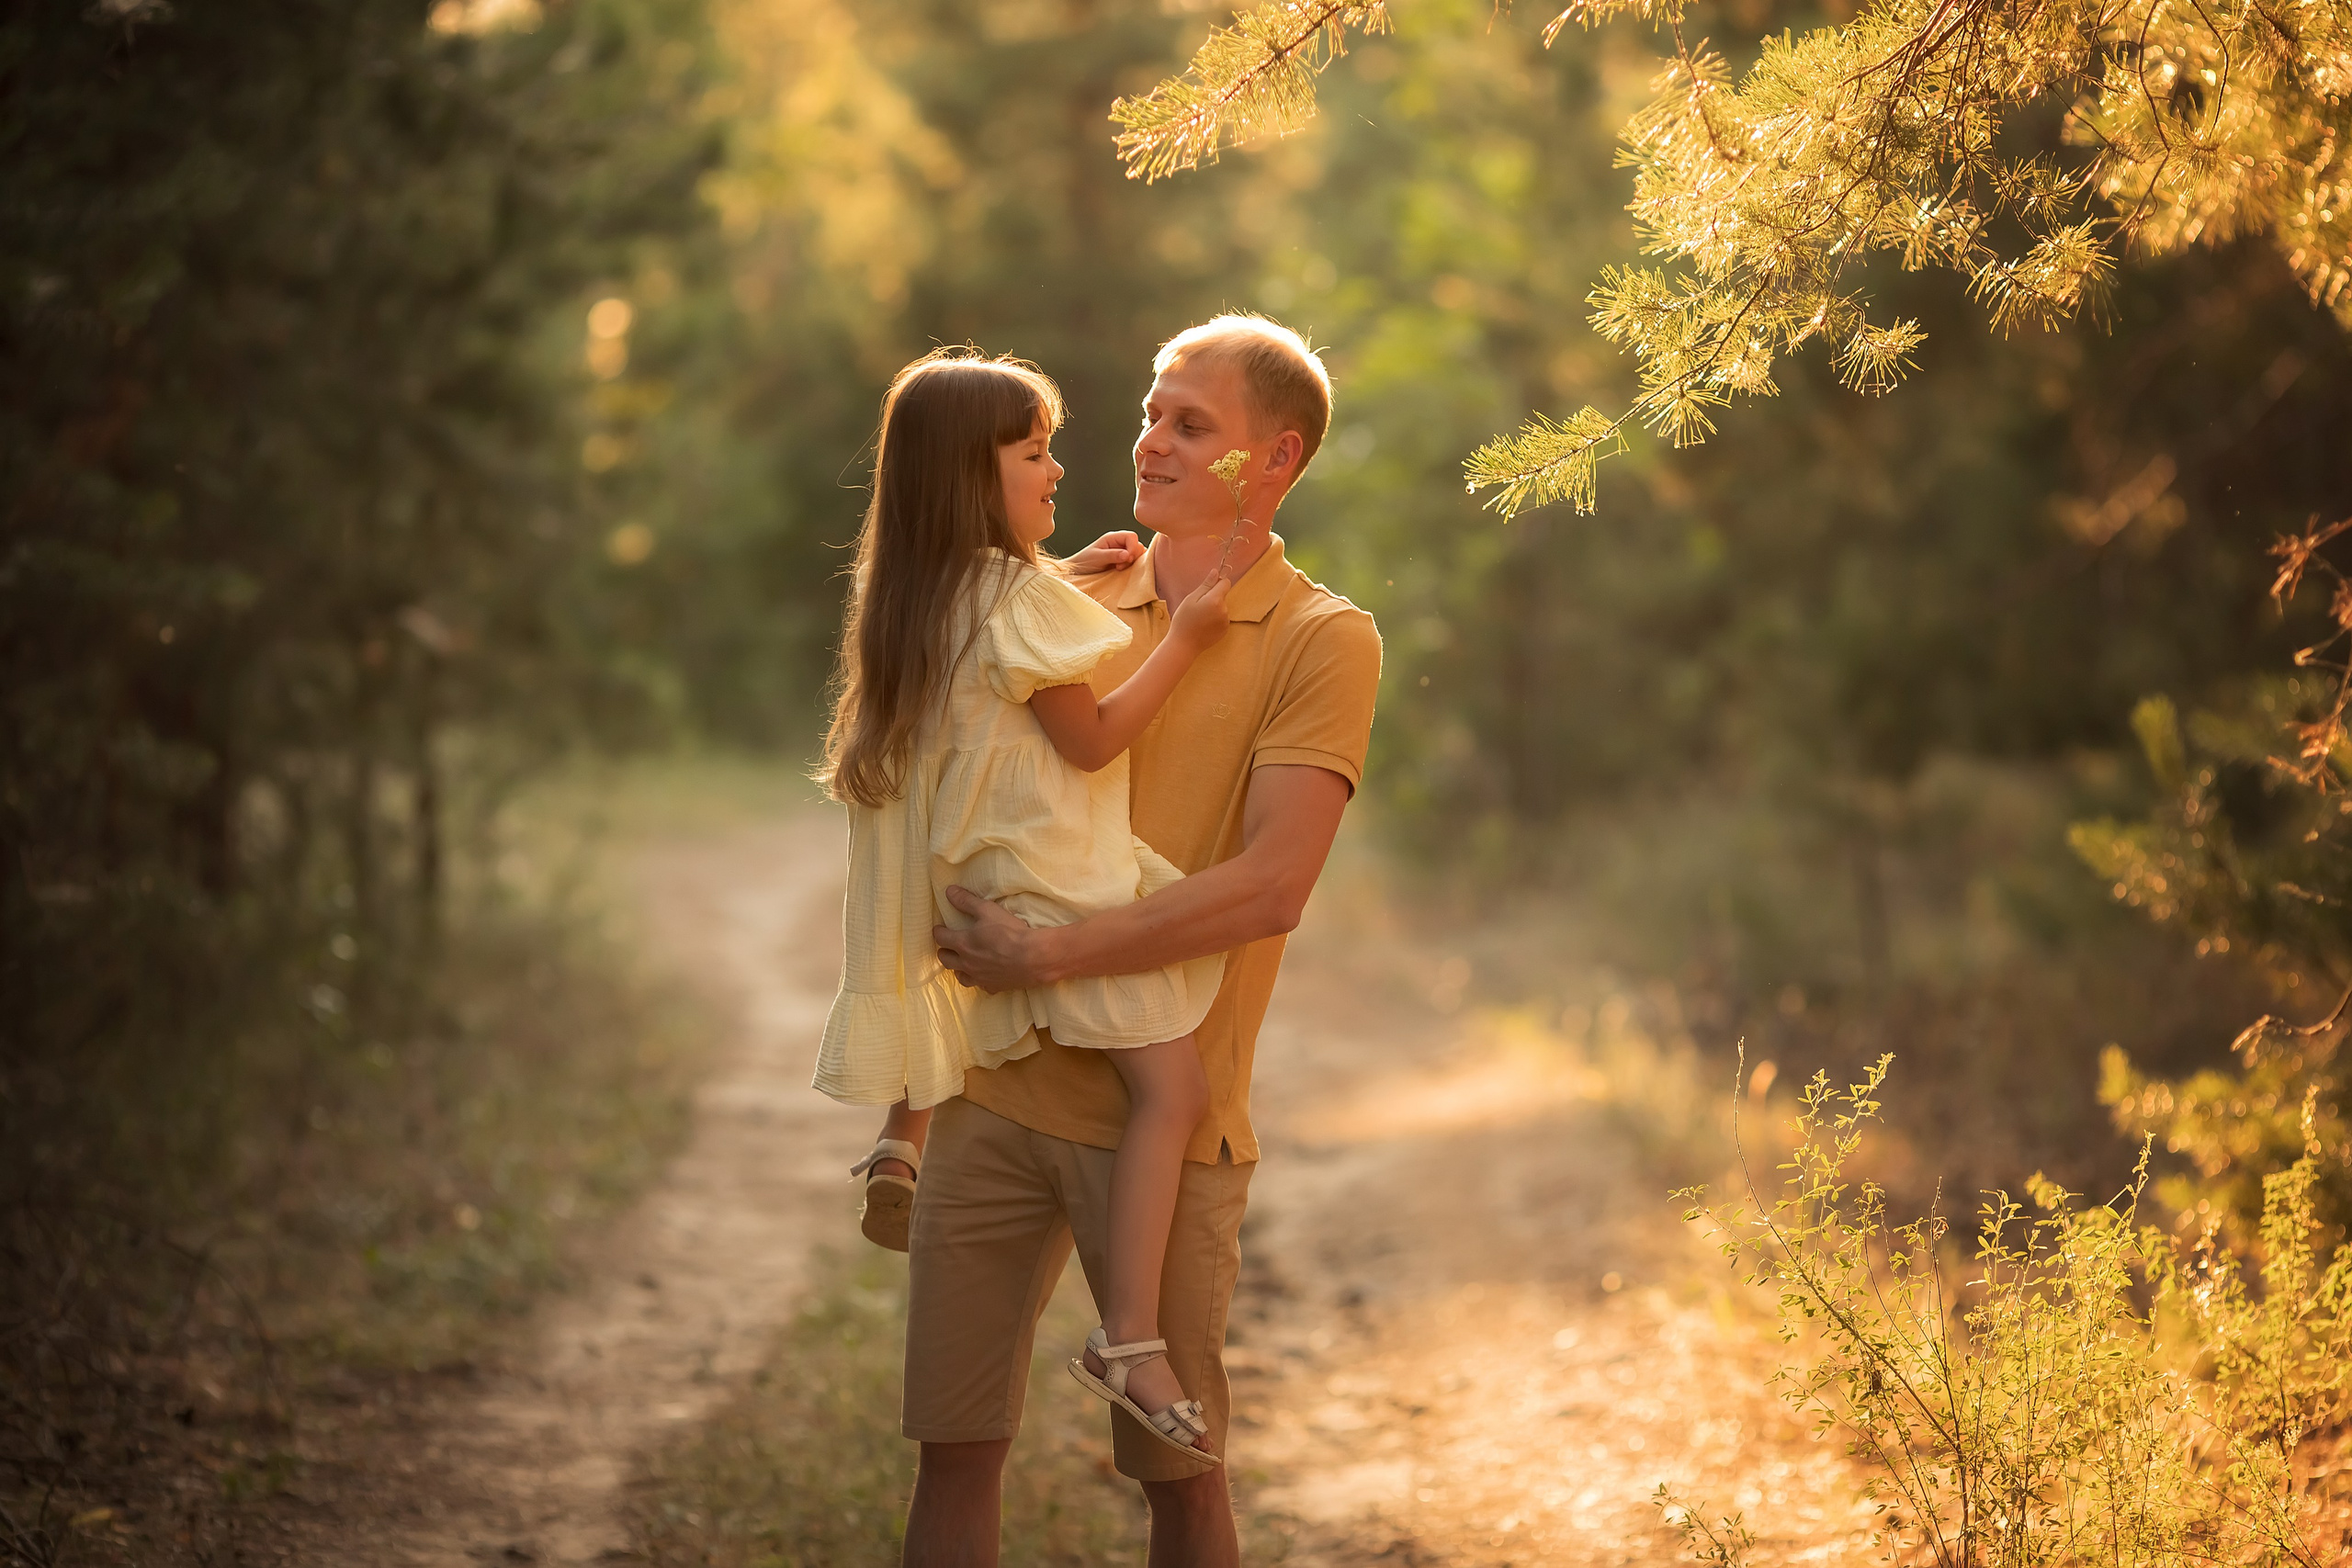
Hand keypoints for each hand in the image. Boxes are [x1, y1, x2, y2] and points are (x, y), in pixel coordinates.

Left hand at [933, 886, 1056, 991]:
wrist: (1033, 957)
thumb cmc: (1009, 931)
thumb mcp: (987, 910)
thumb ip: (966, 901)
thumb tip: (949, 891)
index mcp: (962, 943)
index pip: (941, 938)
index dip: (938, 932)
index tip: (939, 929)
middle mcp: (966, 963)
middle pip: (945, 960)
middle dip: (944, 951)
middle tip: (948, 945)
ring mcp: (979, 977)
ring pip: (959, 976)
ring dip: (957, 968)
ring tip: (961, 962)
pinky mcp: (993, 986)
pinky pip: (980, 985)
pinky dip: (978, 979)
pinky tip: (983, 975)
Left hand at [1062, 531, 1144, 575]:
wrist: (1077, 572)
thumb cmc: (1084, 562)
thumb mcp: (1097, 557)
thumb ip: (1112, 555)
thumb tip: (1127, 554)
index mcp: (1113, 538)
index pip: (1132, 536)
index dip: (1132, 547)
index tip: (1125, 559)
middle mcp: (1119, 544)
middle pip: (1137, 545)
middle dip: (1133, 556)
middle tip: (1119, 566)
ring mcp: (1122, 554)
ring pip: (1138, 555)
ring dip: (1132, 563)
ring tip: (1118, 569)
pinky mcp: (1123, 563)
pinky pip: (1135, 564)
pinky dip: (1131, 568)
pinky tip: (1120, 571)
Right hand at [1168, 570, 1231, 651]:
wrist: (1184, 645)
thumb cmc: (1184, 620)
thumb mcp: (1191, 599)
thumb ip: (1206, 585)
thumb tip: (1217, 572)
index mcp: (1215, 600)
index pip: (1226, 583)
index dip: (1217, 583)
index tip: (1208, 588)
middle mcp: (1224, 610)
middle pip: (1223, 596)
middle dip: (1213, 597)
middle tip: (1198, 607)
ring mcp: (1226, 621)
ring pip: (1222, 607)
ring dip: (1214, 609)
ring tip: (1200, 618)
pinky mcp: (1225, 630)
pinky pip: (1222, 618)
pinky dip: (1215, 619)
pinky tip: (1204, 625)